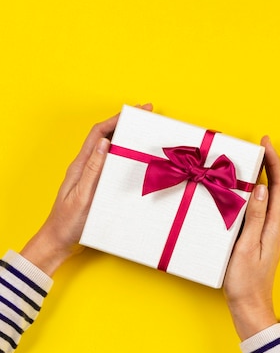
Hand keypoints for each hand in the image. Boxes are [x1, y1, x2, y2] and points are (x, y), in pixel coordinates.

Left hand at [20, 104, 152, 275]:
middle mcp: (87, 166)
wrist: (60, 241)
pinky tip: (137, 157)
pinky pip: (114, 164)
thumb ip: (92, 169)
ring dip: (127, 137)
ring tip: (146, 131)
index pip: (99, 133)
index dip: (116, 119)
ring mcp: (92, 175)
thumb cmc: (69, 221)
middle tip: (146, 115)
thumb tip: (103, 143)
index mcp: (81, 165)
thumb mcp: (83, 195)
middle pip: (106, 136)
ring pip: (111, 149)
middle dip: (125, 123)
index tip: (135, 111)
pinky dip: (127, 155)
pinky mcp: (98, 184)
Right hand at [223, 136, 279, 340]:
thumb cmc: (246, 281)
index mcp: (273, 225)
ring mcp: (270, 232)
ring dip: (264, 176)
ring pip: (270, 196)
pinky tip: (244, 191)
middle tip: (259, 146)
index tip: (266, 143)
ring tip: (252, 161)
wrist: (250, 306)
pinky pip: (262, 207)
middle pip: (277, 188)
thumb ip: (254, 217)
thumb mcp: (245, 247)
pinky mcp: (261, 237)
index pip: (278, 186)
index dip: (274, 162)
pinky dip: (256, 192)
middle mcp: (275, 226)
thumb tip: (260, 188)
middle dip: (271, 164)